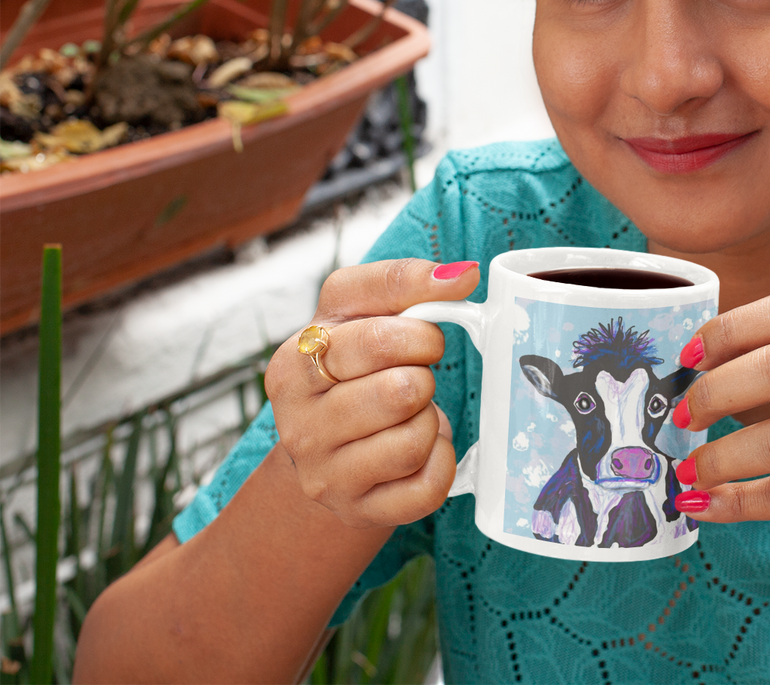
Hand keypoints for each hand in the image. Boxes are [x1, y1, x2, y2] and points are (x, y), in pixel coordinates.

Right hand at [265, 258, 478, 528]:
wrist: (328, 454)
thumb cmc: (354, 371)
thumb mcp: (359, 315)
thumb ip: (403, 284)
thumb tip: (463, 274)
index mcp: (292, 363)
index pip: (376, 334)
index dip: (419, 332)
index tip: (427, 337)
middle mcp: (298, 424)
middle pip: (402, 389)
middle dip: (424, 375)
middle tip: (415, 377)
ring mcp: (326, 474)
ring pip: (417, 437)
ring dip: (429, 419)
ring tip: (408, 415)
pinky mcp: (360, 511)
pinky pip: (428, 484)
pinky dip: (440, 462)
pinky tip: (418, 450)